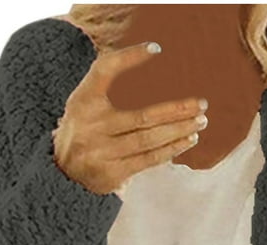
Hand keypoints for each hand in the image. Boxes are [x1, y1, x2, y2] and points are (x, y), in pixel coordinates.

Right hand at [52, 39, 208, 194]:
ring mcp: (102, 152)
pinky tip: (187, 140)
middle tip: (201, 104)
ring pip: (149, 139)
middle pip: (142, 116)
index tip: (156, 49)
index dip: (128, 57)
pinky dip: (171, 149)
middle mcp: (92, 126)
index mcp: (83, 101)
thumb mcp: (85, 104)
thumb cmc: (85, 131)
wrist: (65, 174)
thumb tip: (150, 59)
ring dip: (179, 131)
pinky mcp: (113, 173)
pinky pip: (149, 159)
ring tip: (200, 122)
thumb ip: (108, 86)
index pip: (104, 70)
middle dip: (176, 110)